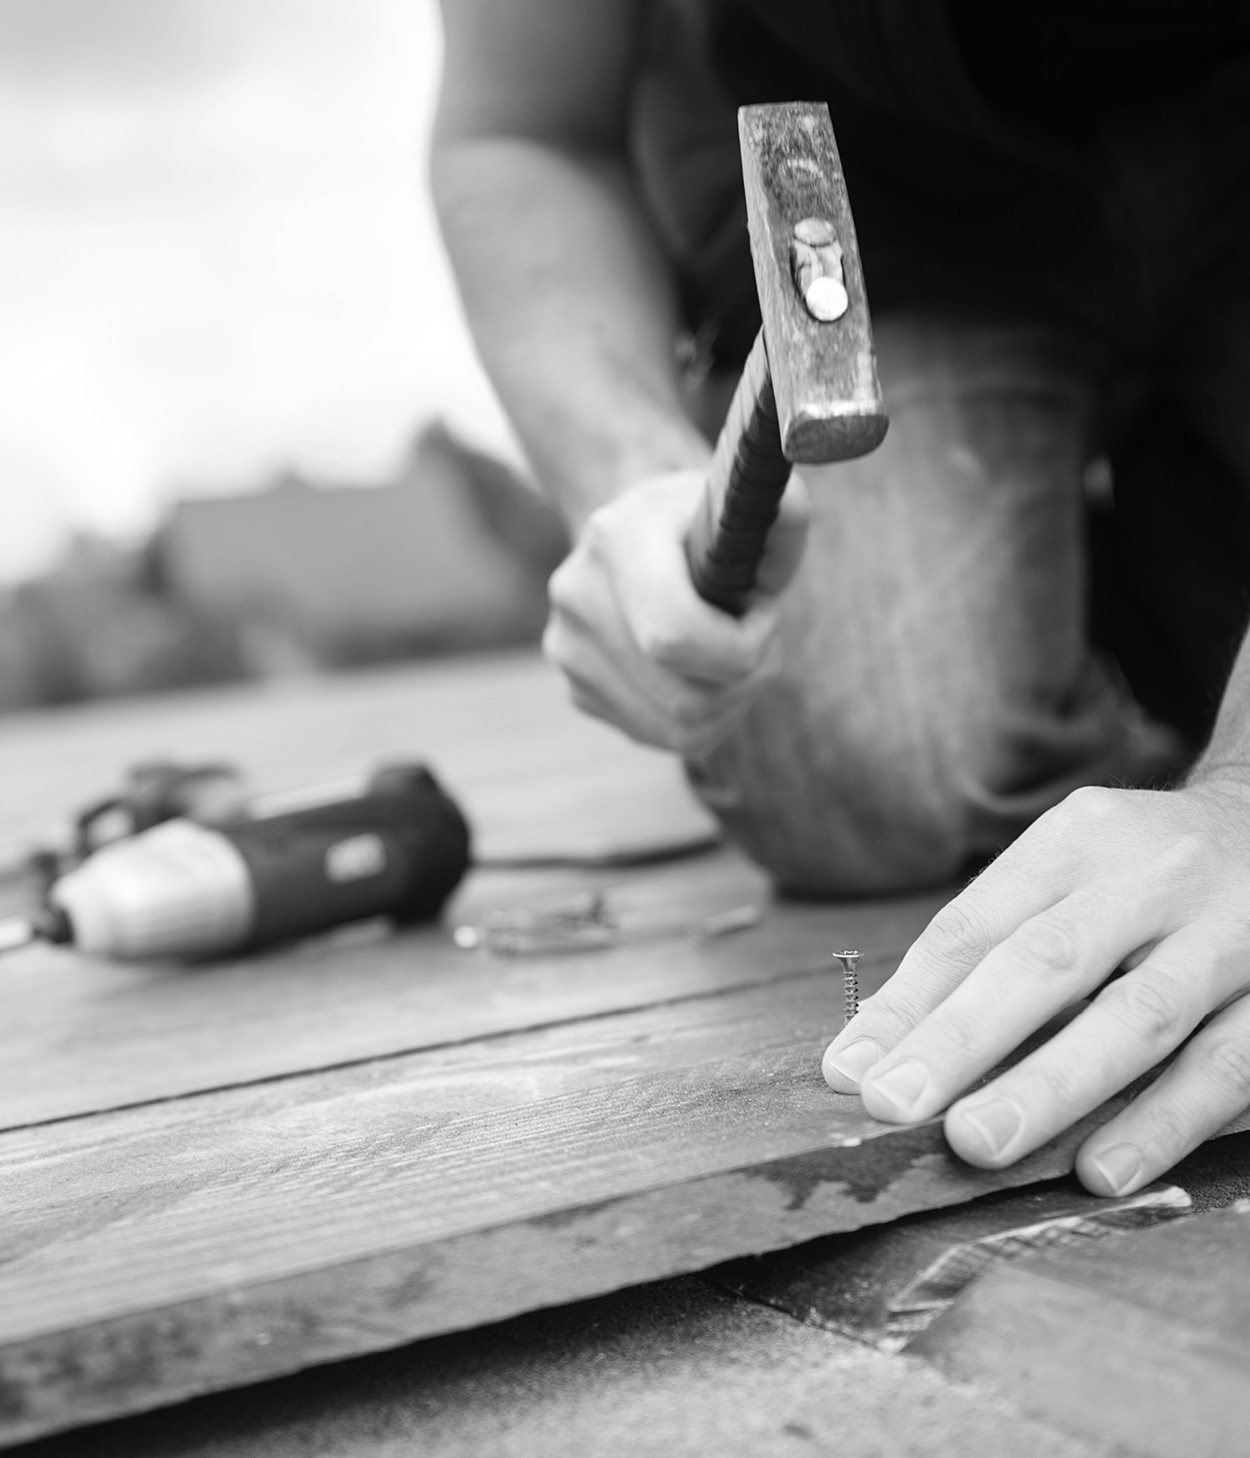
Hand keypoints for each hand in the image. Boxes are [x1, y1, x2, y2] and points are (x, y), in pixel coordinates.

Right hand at [543, 467, 808, 754]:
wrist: (638, 531)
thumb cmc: (706, 520)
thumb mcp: (749, 503)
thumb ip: (785, 509)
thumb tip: (792, 510)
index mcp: (617, 540)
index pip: (674, 637)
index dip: (741, 647)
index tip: (765, 613)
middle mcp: (578, 598)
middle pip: (686, 700)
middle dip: (747, 680)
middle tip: (762, 641)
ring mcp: (570, 651)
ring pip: (679, 730)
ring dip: (732, 703)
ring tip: (737, 655)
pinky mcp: (578, 690)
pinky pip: (664, 737)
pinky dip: (706, 718)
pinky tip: (708, 673)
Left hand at [822, 778, 1249, 1194]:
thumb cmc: (1145, 871)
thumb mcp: (1069, 872)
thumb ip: (985, 949)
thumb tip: (873, 1050)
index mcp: (1080, 839)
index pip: (977, 924)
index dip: (908, 1001)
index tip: (850, 1071)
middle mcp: (1152, 877)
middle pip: (1046, 961)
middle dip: (963, 1038)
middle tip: (893, 1105)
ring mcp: (1227, 935)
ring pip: (1136, 1016)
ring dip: (1052, 1086)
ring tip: (976, 1143)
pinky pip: (1225, 1065)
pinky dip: (1162, 1121)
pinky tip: (1102, 1170)